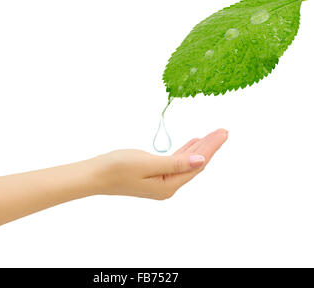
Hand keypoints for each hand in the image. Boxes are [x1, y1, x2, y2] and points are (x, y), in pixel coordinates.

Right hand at [92, 128, 227, 199]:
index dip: (211, 148)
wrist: (95, 175)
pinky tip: (191, 145)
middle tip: (223, 131)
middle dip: (209, 147)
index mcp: (168, 185)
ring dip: (198, 148)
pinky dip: (185, 152)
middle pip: (194, 164)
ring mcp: (160, 182)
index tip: (223, 132)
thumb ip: (175, 163)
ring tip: (211, 135)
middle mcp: (167, 186)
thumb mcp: (147, 164)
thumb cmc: (117, 168)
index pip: (196, 164)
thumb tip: (201, 161)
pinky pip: (175, 163)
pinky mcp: (153, 176)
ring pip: (185, 162)